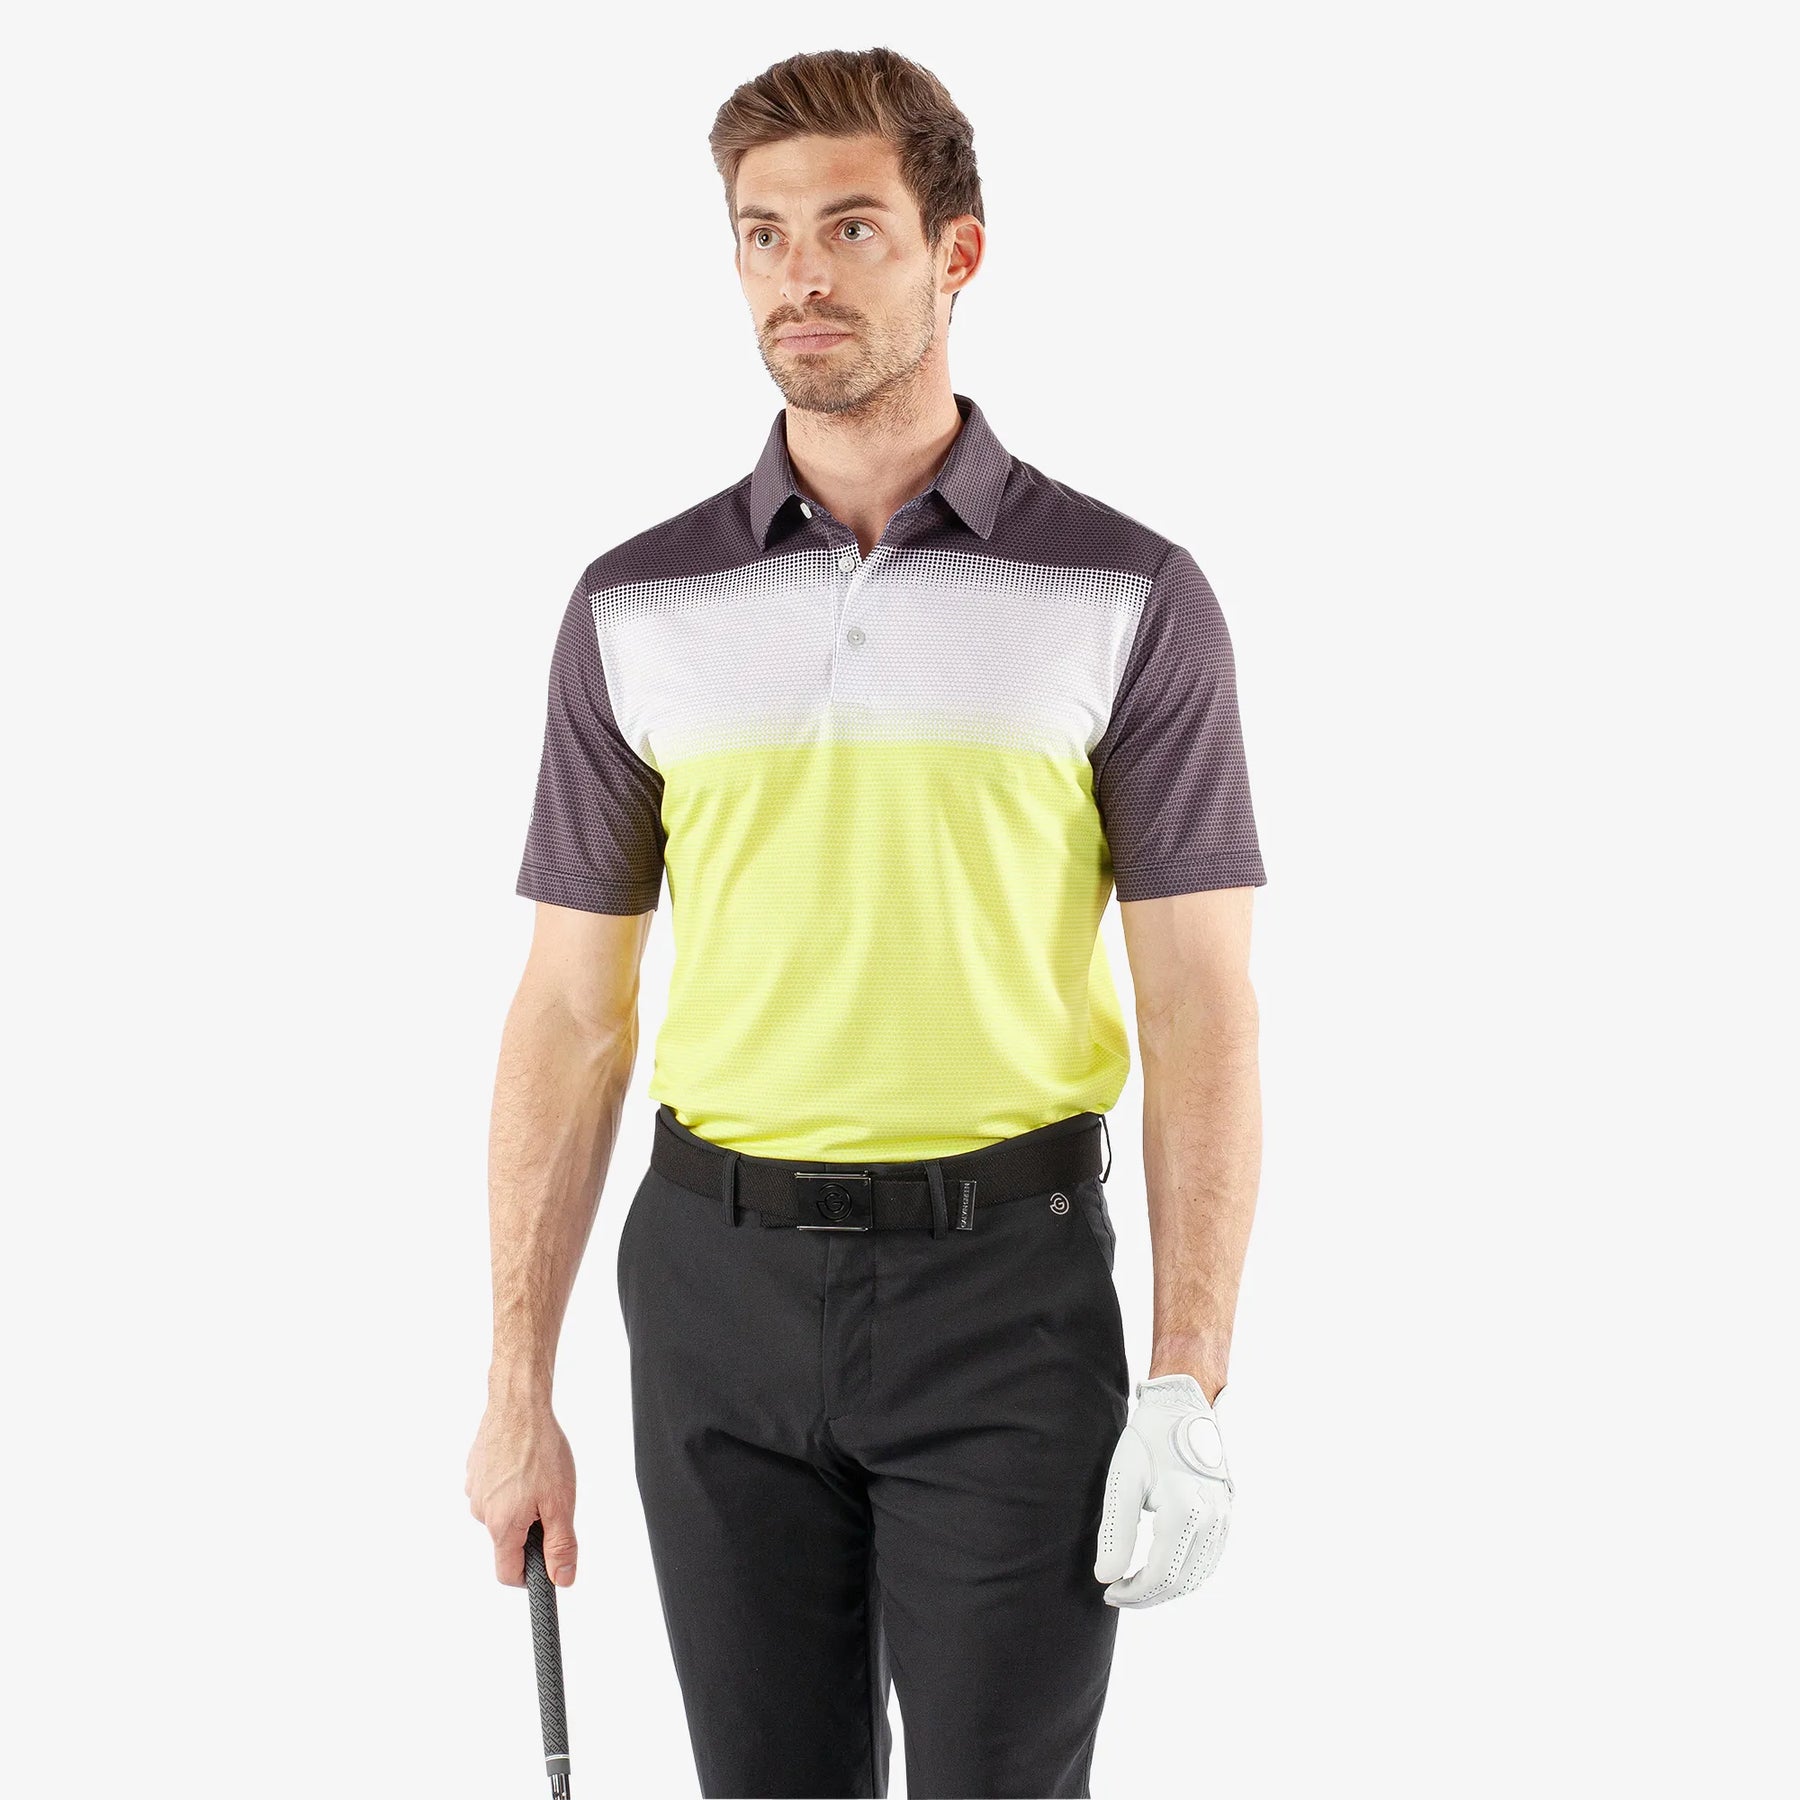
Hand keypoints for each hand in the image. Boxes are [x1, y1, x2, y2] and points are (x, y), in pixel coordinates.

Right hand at [465, 1400, 578, 1588]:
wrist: (519, 1404)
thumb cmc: (540, 1449)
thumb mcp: (561, 1502)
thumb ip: (561, 1546)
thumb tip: (562, 1580)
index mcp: (501, 1525)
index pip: (507, 1574)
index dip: (530, 1576)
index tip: (547, 1561)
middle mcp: (481, 1512)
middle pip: (507, 1540)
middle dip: (530, 1529)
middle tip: (551, 1500)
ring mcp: (475, 1489)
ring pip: (501, 1513)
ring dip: (520, 1504)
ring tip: (538, 1475)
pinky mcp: (475, 1470)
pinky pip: (494, 1489)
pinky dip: (509, 1484)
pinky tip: (522, 1463)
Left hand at [1094, 1373, 1232, 1607]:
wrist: (1182, 1407)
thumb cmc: (1148, 1440)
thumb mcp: (1123, 1480)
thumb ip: (1115, 1532)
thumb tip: (1106, 1577)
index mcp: (1186, 1513)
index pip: (1160, 1575)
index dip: (1133, 1592)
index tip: (1108, 1592)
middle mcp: (1212, 1520)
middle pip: (1181, 1582)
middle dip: (1147, 1596)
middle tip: (1117, 1593)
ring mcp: (1224, 1519)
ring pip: (1198, 1576)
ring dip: (1167, 1589)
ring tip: (1136, 1586)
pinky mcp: (1227, 1514)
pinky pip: (1210, 1559)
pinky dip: (1187, 1574)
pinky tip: (1163, 1570)